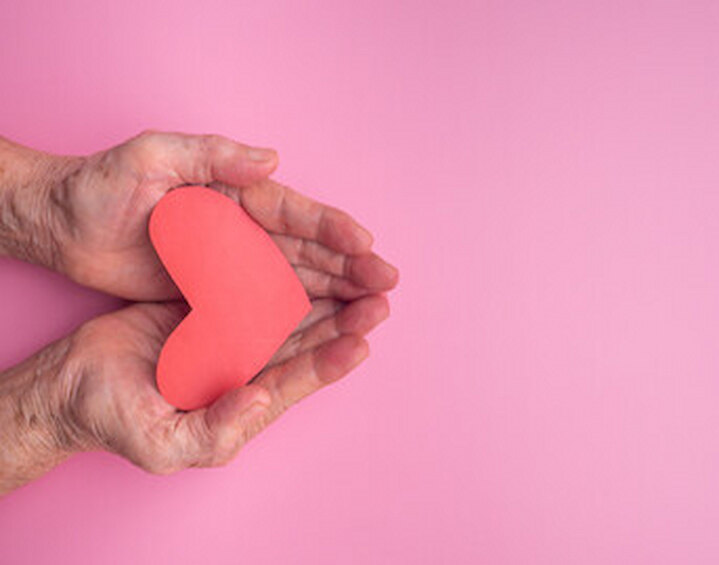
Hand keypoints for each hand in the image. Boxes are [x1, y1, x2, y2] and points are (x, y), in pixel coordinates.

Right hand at [0, 292, 387, 492]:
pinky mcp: (209, 305)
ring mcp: (230, 334)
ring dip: (324, 291)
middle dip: (346, 318)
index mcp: (245, 401)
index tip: (362, 341)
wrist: (69, 387)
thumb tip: (260, 401)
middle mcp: (247, 366)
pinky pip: (249, 285)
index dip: (330, 362)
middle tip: (382, 295)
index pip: (297, 379)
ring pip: (287, 309)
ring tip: (361, 272)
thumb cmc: (115, 422)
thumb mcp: (164, 441)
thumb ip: (215, 430)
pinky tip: (305, 252)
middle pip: (306, 340)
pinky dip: (275, 270)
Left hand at [39, 130, 397, 299]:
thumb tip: (272, 159)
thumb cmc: (100, 185)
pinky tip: (326, 327)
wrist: (61, 225)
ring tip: (373, 309)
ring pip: (296, 279)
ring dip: (337, 293)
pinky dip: (299, 315)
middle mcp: (243, 229)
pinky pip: (265, 305)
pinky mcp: (214, 293)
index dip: (333, 229)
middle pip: (308, 250)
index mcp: (235, 193)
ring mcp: (232, 263)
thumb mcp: (150, 156)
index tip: (366, 246)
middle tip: (389, 285)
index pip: (295, 212)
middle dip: (351, 267)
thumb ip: (211, 154)